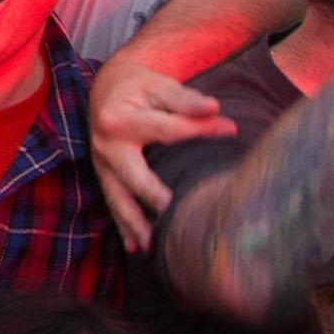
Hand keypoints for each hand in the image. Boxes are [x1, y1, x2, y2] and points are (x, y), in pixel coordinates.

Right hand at [91, 62, 238, 250]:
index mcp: (121, 118)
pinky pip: (113, 204)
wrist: (107, 87)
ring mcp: (102, 164)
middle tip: (170, 209)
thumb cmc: (140, 87)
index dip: (201, 130)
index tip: (231, 130)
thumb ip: (186, 100)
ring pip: (118, 197)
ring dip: (134, 223)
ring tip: (152, 245)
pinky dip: (124, 226)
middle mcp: (107, 145)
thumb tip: (214, 108)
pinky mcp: (104, 176)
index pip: (168, 130)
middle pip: (132, 174)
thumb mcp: (160, 85)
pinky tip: (137, 248)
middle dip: (150, 193)